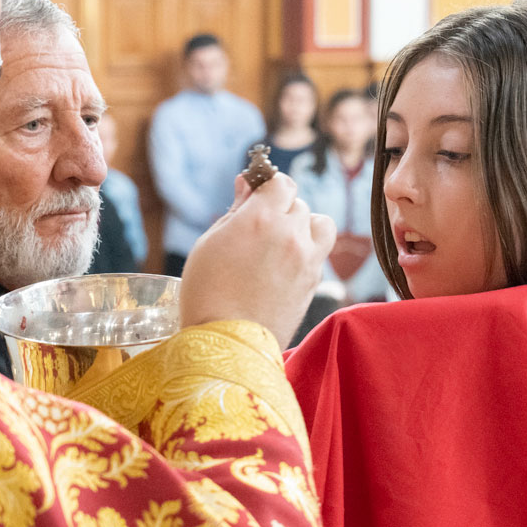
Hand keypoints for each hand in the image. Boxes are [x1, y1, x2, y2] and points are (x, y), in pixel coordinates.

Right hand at [180, 173, 333, 346]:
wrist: (227, 343)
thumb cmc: (206, 292)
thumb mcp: (209, 243)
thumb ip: (235, 210)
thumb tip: (247, 184)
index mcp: (260, 219)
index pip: (280, 183)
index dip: (268, 186)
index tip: (258, 196)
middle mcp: (289, 234)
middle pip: (297, 203)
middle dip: (280, 210)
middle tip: (259, 229)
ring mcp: (307, 259)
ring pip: (320, 223)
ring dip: (304, 226)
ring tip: (284, 242)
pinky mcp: (314, 281)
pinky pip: (320, 252)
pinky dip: (308, 251)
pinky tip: (286, 265)